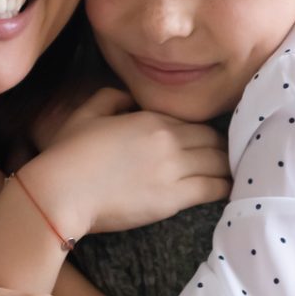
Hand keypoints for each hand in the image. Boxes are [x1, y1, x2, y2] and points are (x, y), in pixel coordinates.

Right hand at [20, 92, 229, 239]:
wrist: (61, 192)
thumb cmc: (68, 155)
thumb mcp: (86, 114)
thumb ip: (111, 97)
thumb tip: (128, 98)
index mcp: (150, 118)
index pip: (192, 121)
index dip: (203, 131)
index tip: (207, 140)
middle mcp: (168, 139)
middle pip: (213, 139)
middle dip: (222, 147)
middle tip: (225, 157)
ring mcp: (173, 169)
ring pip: (219, 162)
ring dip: (227, 166)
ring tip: (232, 173)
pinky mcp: (173, 198)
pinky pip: (213, 187)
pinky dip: (225, 186)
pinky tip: (231, 189)